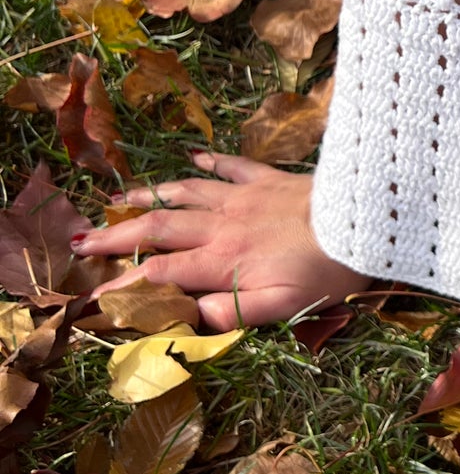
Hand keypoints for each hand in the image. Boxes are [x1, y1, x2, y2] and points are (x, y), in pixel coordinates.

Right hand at [71, 152, 370, 330]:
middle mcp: (223, 224)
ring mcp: (243, 196)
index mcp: (223, 261)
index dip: (126, 287)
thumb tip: (191, 317)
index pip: (161, 275)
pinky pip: (229, 165)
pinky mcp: (267, 178)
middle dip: (116, 236)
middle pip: (158, 228)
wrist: (364, 217)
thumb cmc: (329, 269)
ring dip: (148, 196)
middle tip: (80, 242)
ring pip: (184, 192)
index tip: (94, 298)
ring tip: (118, 199)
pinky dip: (207, 161)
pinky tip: (194, 156)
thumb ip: (235, 312)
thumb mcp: (286, 305)